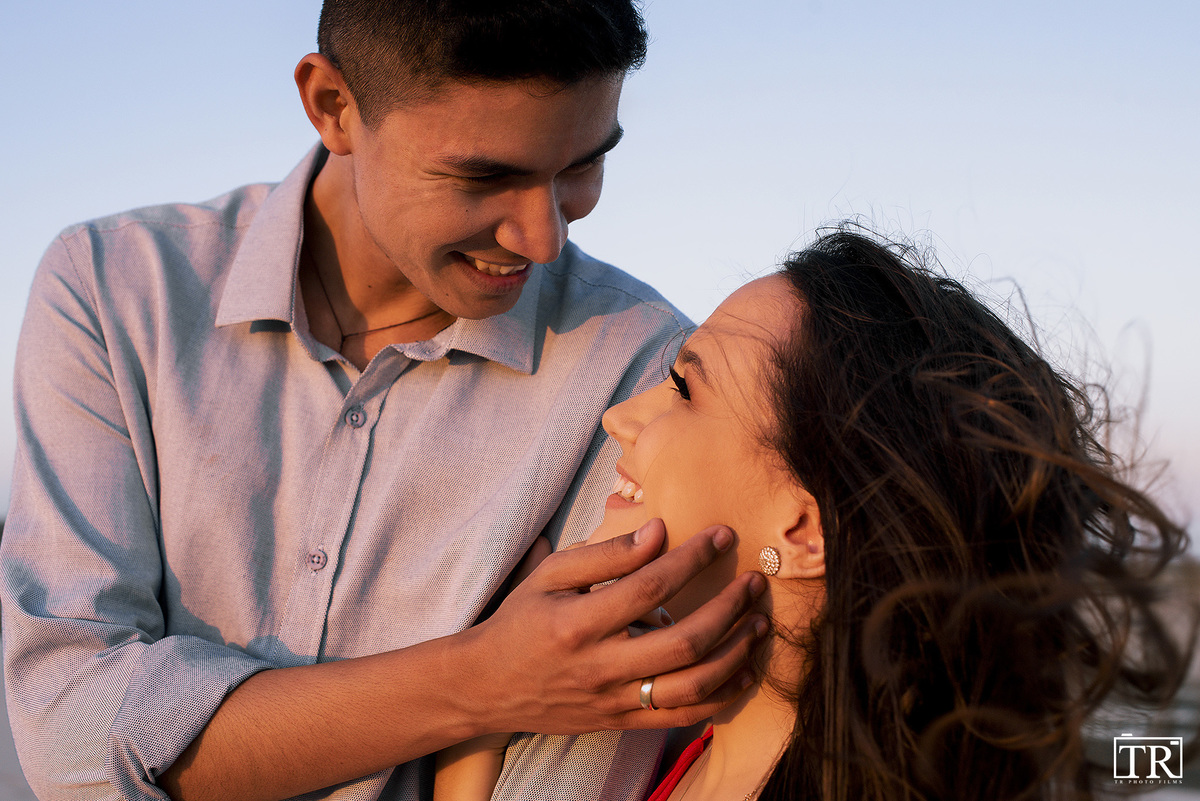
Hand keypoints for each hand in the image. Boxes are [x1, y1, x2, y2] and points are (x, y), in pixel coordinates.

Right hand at [458, 519, 766, 735]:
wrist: (487, 687)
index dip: (693, 558)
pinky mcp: (621, 722)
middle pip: (683, 640)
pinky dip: (720, 696)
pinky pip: (682, 715)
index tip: (723, 535)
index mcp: (578, 622)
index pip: (650, 586)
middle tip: (754, 582)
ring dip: (735, 653)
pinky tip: (743, 670)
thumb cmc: (520, 621)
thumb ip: (605, 554)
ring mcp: (613, 700)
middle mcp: (600, 666)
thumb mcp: (550, 575)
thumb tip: (659, 531)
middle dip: (729, 609)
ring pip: (691, 684)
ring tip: (759, 623)